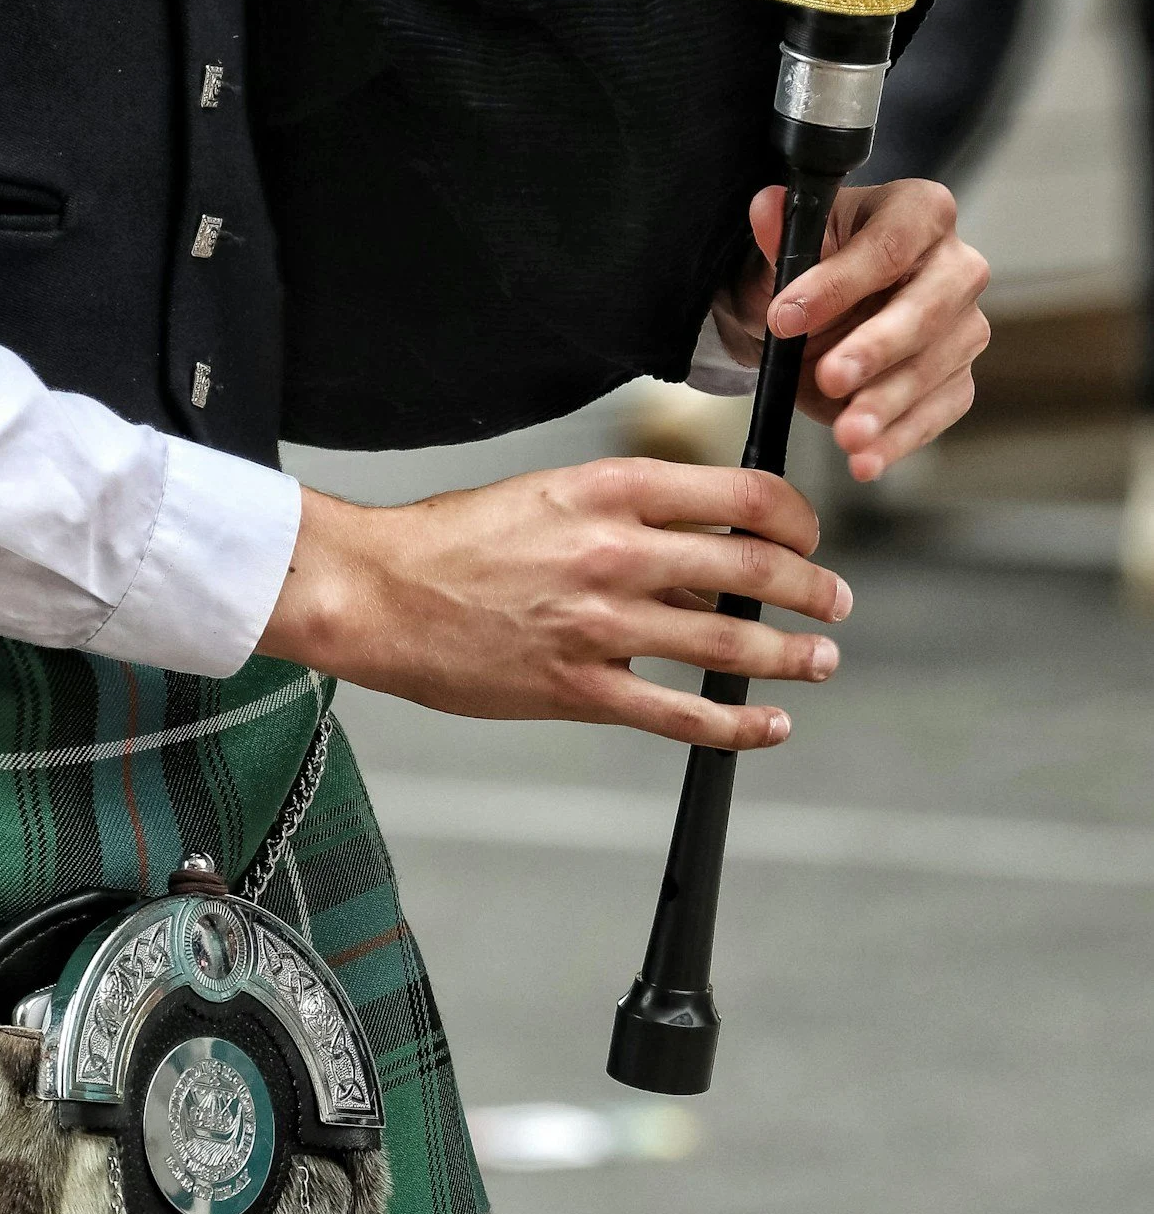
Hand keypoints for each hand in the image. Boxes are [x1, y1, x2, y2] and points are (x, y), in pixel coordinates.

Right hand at [259, 462, 852, 749]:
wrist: (378, 591)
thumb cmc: (454, 539)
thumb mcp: (552, 495)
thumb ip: (630, 517)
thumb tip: (706, 551)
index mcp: (611, 489)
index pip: (742, 496)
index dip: (797, 519)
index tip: (808, 536)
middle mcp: (616, 552)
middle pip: (755, 568)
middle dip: (813, 589)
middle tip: (834, 602)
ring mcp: (600, 624)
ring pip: (729, 642)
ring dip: (791, 654)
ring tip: (820, 660)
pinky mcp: (578, 686)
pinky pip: (680, 714)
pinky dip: (738, 724)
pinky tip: (769, 724)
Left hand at [713, 179, 990, 481]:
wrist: (815, 316)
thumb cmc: (812, 268)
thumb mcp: (789, 246)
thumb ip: (780, 231)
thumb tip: (766, 207)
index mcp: (921, 212)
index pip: (889, 244)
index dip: (839, 283)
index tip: (786, 317)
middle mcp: (957, 265)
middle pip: (927, 308)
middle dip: (876, 348)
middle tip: (830, 377)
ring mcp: (963, 325)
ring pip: (935, 367)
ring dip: (888, 405)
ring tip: (847, 435)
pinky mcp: (956, 377)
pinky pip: (938, 411)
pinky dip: (899, 440)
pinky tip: (867, 460)